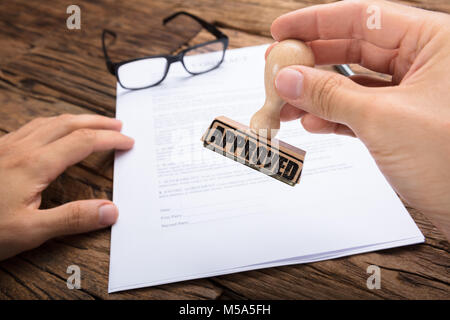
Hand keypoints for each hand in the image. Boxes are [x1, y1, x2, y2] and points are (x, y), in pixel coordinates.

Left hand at [0, 114, 133, 260]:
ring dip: (76, 119)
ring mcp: (6, 146)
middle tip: (118, 125)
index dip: (109, 140)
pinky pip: (31, 126)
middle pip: (68, 123)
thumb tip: (111, 210)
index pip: (83, 142)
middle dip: (97, 122)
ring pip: (48, 121)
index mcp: (34, 164)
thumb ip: (72, 219)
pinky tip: (53, 132)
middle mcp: (21, 148)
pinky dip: (54, 123)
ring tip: (93, 123)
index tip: (128, 142)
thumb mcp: (29, 232)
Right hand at [270, 0, 449, 237]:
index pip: (365, 17)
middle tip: (278, 66)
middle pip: (356, 49)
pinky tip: (312, 121)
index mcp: (436, 42)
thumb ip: (330, 95)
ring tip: (287, 102)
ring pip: (355, 83)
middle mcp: (427, 63)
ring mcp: (415, 95)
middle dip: (313, 61)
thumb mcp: (382, 119)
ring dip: (318, 94)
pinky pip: (362, 110)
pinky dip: (335, 116)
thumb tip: (289, 78)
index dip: (317, 22)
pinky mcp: (406, 123)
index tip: (283, 30)